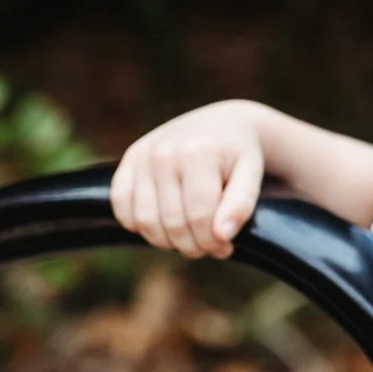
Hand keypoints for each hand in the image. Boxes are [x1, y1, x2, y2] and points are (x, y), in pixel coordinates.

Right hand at [110, 101, 268, 258]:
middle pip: (172, 222)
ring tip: (188, 238)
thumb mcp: (251, 173)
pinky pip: (121, 204)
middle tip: (208, 248)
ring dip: (166, 241)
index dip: (211, 241)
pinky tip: (161, 225)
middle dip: (192, 246)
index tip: (225, 249)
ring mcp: (143, 155)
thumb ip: (241, 205)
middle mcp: (164, 153)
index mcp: (197, 154)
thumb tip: (222, 236)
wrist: (221, 123)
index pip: (199, 216)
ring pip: (145, 220)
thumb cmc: (238, 154)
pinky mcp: (130, 158)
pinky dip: (137, 224)